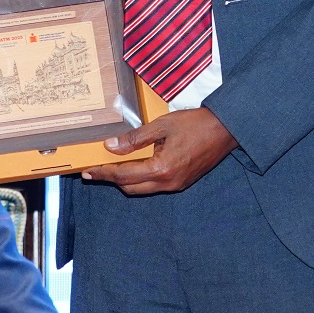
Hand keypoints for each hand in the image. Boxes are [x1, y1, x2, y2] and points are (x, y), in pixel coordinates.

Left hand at [80, 108, 235, 195]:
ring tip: (113, 166)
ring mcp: (176, 185)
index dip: (104, 173)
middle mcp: (168, 183)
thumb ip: (135, 138)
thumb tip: (110, 146)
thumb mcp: (162, 125)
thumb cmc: (194, 124)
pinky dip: (141, 177)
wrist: (225, 130)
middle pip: (130, 187)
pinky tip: (136, 164)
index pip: (124, 175)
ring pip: (142, 188)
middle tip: (96, 169)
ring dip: (126, 179)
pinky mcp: (182, 182)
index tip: (88, 171)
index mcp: (162, 169)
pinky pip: (155, 185)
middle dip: (112, 179)